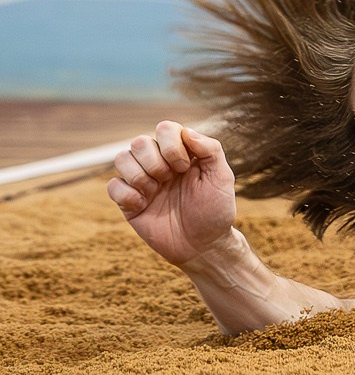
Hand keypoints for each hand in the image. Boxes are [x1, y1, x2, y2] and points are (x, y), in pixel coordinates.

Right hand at [107, 122, 237, 267]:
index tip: (185, 167)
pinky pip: (112, 186)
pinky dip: (126, 194)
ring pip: (121, 158)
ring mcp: (142, 181)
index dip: (171, 145)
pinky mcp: (128, 201)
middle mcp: (159, 163)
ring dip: (139, 175)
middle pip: (139, 142)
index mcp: (182, 154)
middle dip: (154, 161)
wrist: (202, 245)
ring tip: (155, 192)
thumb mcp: (221, 178)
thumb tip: (187, 131)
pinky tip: (143, 205)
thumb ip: (210, 150)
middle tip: (169, 179)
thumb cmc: (215, 210)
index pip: (165, 129)